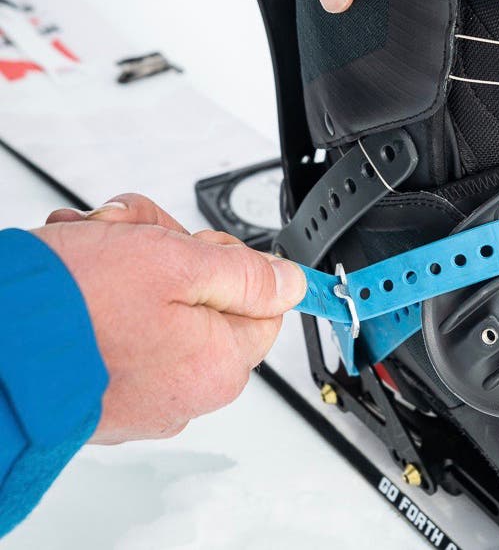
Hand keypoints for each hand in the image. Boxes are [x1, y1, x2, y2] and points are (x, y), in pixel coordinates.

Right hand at [37, 194, 306, 443]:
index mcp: (218, 365)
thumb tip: (292, 284)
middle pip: (204, 300)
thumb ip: (246, 276)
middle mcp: (184, 392)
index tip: (194, 244)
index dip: (229, 262)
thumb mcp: (177, 264)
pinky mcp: (100, 392)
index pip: (263, 307)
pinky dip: (100, 296)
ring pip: (157, 308)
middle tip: (130, 234)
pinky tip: (75, 274)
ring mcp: (140, 397)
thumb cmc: (72, 306)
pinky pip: (120, 333)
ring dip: (128, 264)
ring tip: (91, 245)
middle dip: (169, 254)